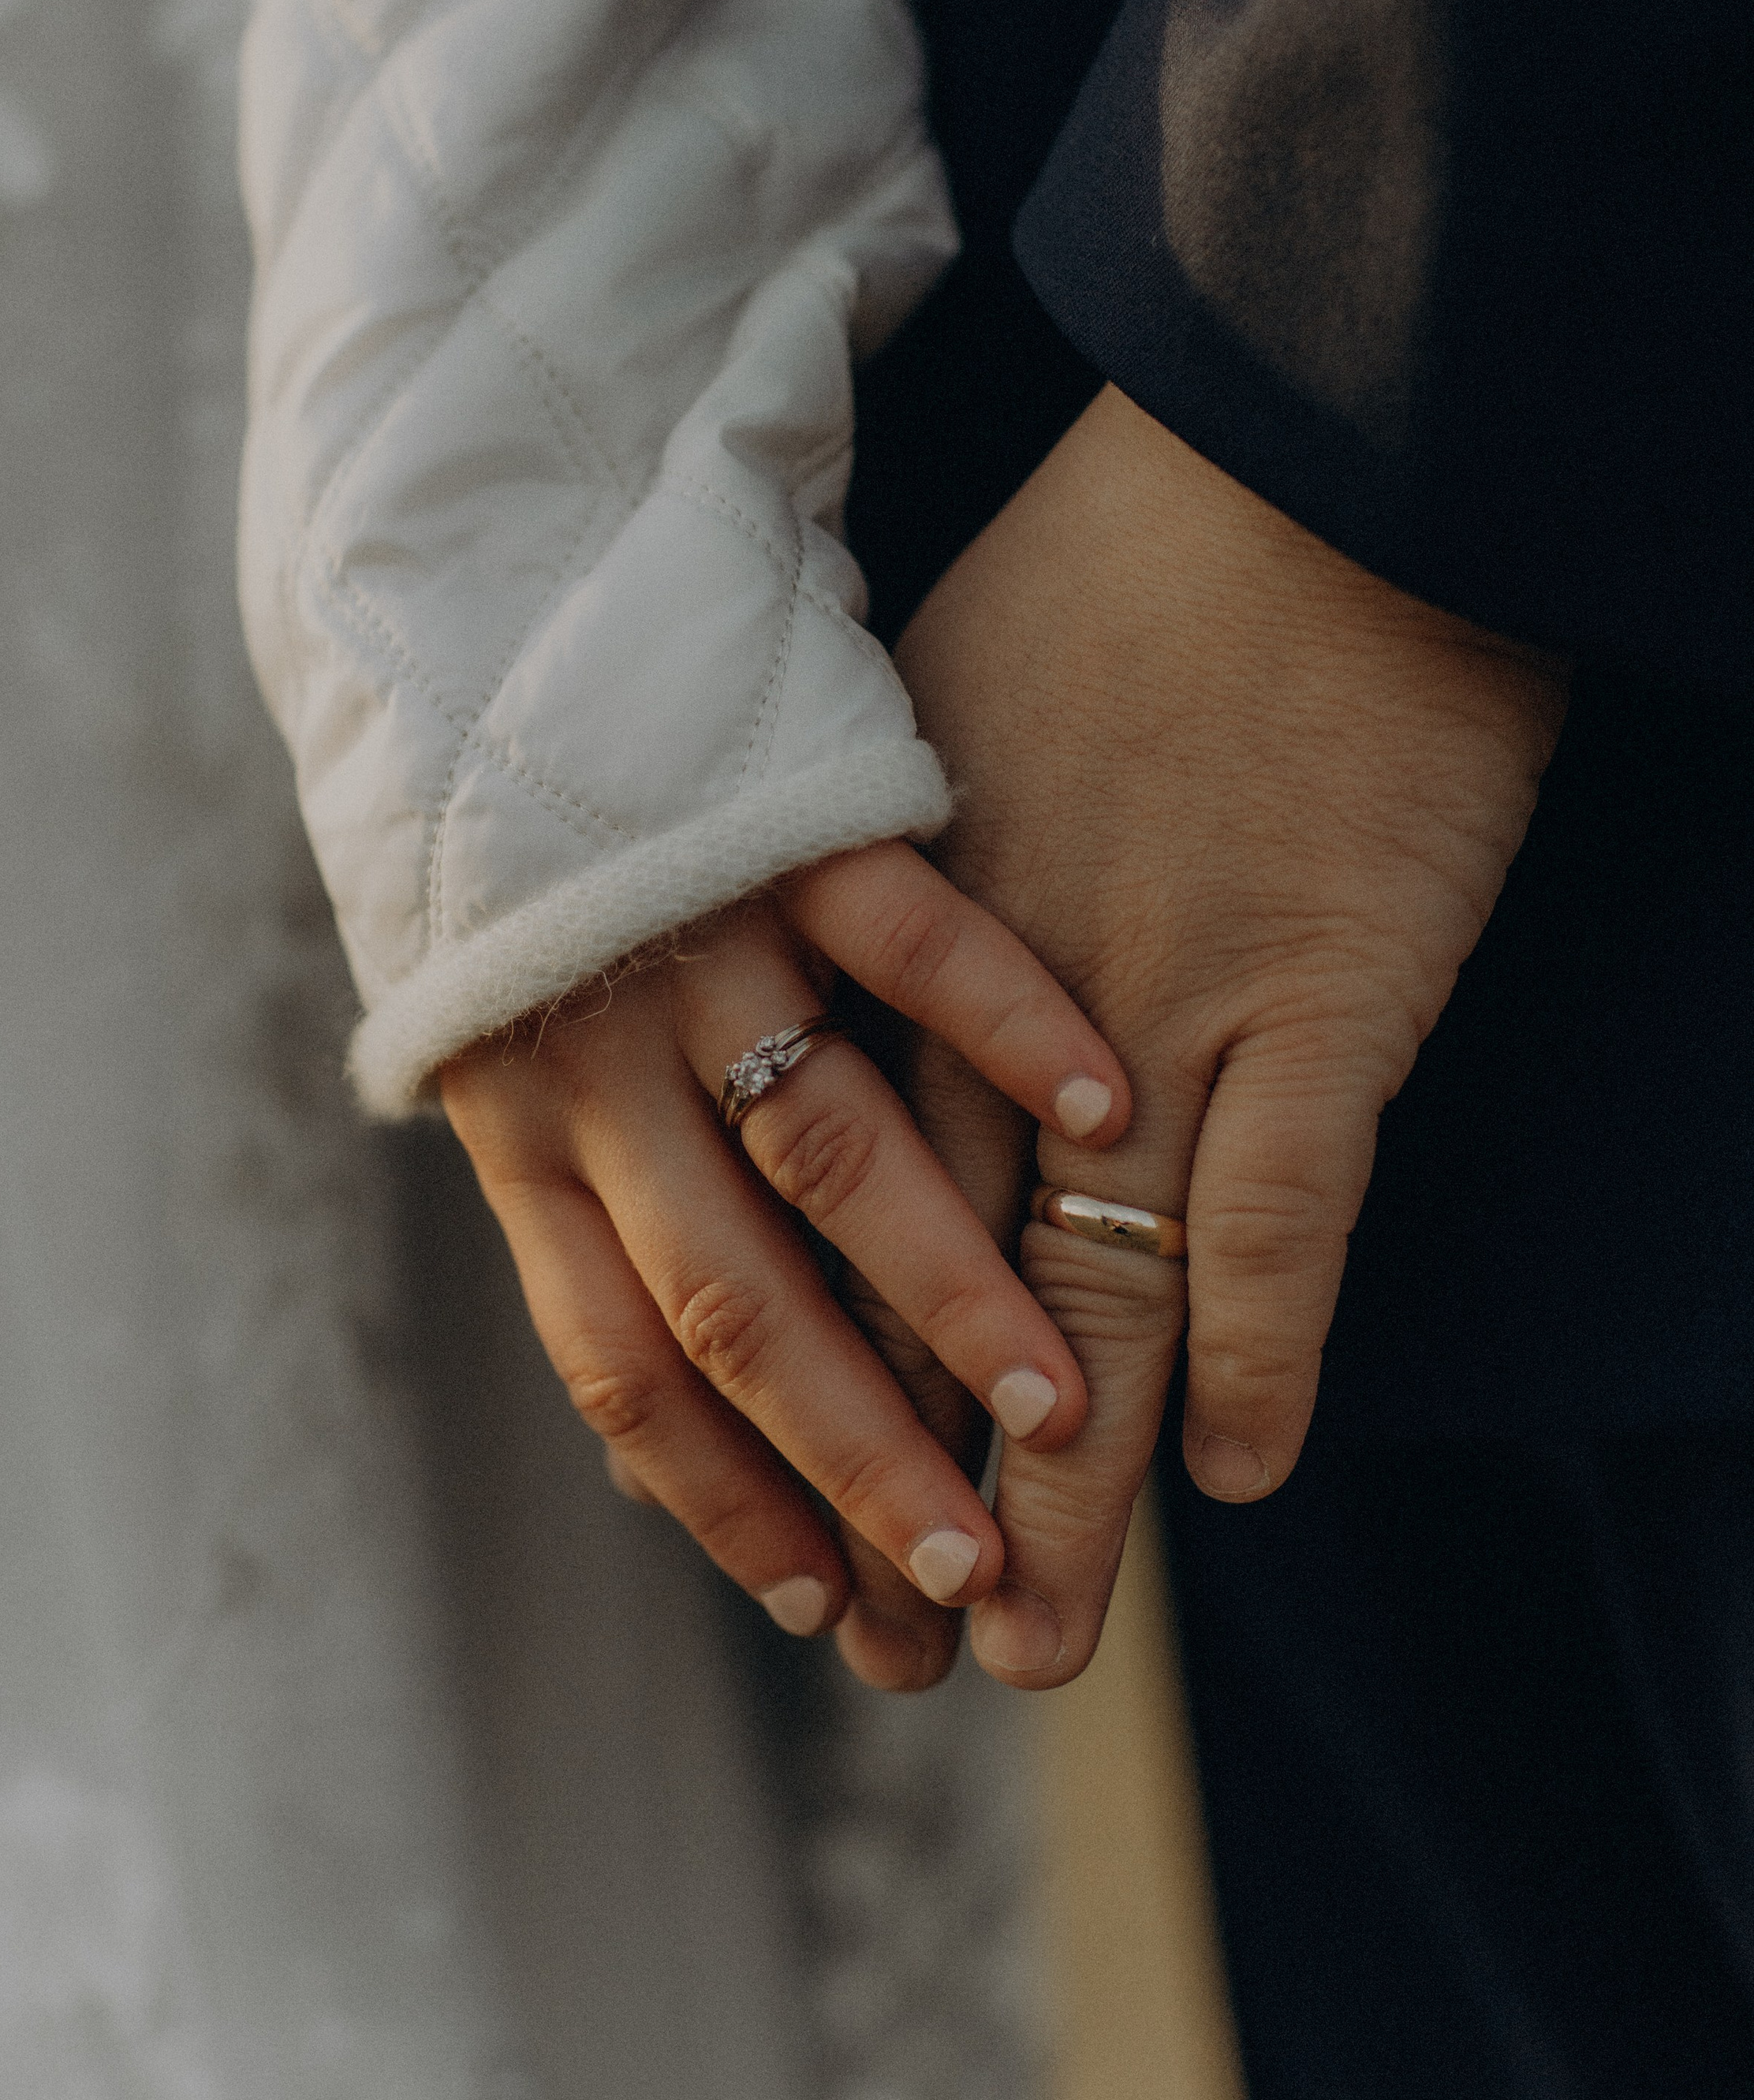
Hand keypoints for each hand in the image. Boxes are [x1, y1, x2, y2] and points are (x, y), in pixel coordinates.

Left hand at [438, 840, 1127, 1644]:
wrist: (495, 625)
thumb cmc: (518, 874)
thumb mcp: (508, 1052)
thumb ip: (596, 1219)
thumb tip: (652, 1454)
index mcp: (523, 1134)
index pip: (625, 1367)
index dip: (728, 1498)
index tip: (838, 1613)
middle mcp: (600, 1060)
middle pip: (734, 1298)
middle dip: (859, 1449)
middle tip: (977, 1567)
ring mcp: (703, 939)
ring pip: (826, 1146)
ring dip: (948, 1287)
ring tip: (1062, 1405)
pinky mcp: (793, 818)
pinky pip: (912, 935)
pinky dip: (1008, 1026)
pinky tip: (1111, 1113)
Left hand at [891, 386, 1569, 1686]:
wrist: (1291, 452)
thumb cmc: (1111, 563)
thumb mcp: (923, 713)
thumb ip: (865, 866)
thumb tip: (825, 974)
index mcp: (877, 936)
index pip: (809, 1207)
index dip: (798, 1375)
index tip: (784, 1503)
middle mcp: (989, 995)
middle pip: (922, 1287)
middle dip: (906, 1480)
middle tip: (898, 1646)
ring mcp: (1150, 997)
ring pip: (1081, 1287)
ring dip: (1064, 1478)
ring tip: (1038, 1637)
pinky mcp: (1314, 982)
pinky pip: (1278, 1208)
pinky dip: (1256, 1344)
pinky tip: (1241, 1470)